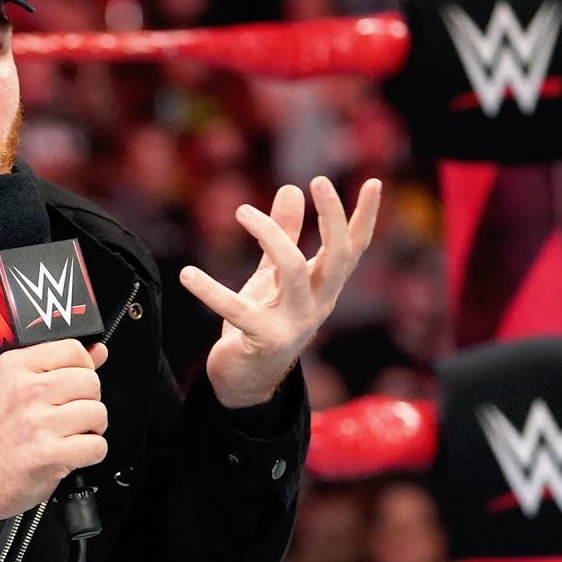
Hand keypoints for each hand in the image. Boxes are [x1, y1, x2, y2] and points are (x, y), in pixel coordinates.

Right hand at [0, 340, 108, 538]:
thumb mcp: (9, 388)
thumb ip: (55, 365)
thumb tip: (97, 351)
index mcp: (14, 367)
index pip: (73, 349)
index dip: (83, 368)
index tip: (74, 384)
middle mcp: (26, 391)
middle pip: (90, 381)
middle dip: (88, 401)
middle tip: (70, 415)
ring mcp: (38, 423)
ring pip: (98, 412)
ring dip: (91, 429)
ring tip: (69, 435)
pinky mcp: (50, 454)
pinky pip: (97, 445)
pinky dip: (90, 453)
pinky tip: (70, 453)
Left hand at [180, 177, 381, 407]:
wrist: (246, 380)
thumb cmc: (261, 322)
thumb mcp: (272, 276)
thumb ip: (283, 234)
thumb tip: (291, 189)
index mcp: (322, 287)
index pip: (352, 248)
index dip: (364, 216)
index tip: (373, 181)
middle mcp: (317, 303)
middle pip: (338, 255)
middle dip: (332, 217)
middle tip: (317, 181)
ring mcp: (294, 323)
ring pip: (293, 269)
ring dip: (270, 234)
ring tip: (241, 211)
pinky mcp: (264, 339)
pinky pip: (237, 309)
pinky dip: (210, 290)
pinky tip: (188, 274)